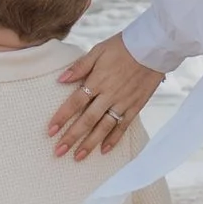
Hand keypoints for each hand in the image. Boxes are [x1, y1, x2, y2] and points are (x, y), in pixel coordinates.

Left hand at [49, 34, 164, 158]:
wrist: (153, 47)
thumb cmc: (123, 46)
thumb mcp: (98, 50)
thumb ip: (80, 66)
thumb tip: (60, 79)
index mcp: (98, 79)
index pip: (75, 102)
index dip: (62, 117)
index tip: (50, 131)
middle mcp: (109, 94)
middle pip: (87, 119)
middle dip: (71, 137)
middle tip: (58, 152)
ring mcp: (123, 102)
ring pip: (104, 127)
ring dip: (90, 143)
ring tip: (77, 157)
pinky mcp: (136, 106)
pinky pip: (123, 126)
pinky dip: (114, 139)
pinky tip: (103, 150)